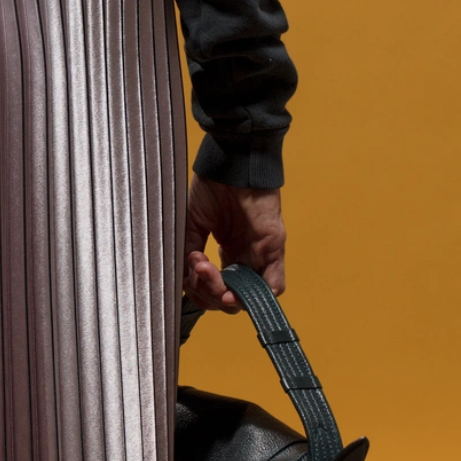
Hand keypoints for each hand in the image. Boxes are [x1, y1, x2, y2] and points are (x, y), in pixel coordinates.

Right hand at [184, 174, 285, 310]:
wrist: (231, 162)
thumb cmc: (213, 186)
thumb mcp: (192, 223)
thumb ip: (190, 251)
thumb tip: (185, 279)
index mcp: (227, 251)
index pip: (215, 287)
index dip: (200, 289)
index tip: (188, 269)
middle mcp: (244, 257)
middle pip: (230, 297)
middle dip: (209, 293)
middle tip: (197, 271)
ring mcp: (260, 255)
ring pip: (249, 296)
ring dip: (226, 297)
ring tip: (208, 275)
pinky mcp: (273, 248)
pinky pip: (275, 285)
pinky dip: (254, 295)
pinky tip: (230, 288)